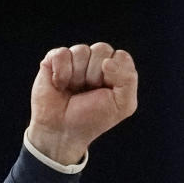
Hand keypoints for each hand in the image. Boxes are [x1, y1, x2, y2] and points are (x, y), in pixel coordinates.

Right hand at [27, 43, 137, 165]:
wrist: (62, 132)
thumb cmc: (91, 119)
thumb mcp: (122, 106)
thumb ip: (128, 80)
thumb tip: (107, 61)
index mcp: (114, 70)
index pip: (121, 57)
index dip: (113, 75)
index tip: (106, 94)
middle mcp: (95, 61)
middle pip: (102, 50)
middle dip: (95, 76)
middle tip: (87, 93)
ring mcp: (75, 59)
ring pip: (81, 51)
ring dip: (77, 77)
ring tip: (73, 90)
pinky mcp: (55, 59)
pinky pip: (62, 54)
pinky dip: (61, 74)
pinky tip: (59, 86)